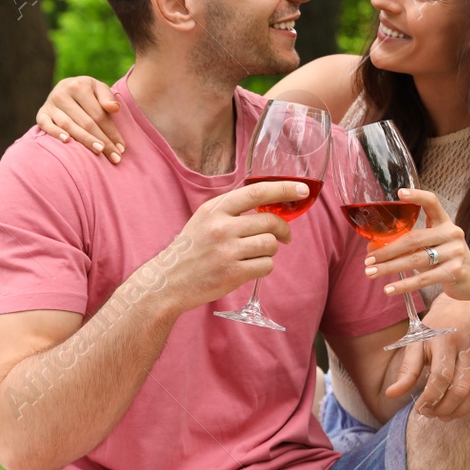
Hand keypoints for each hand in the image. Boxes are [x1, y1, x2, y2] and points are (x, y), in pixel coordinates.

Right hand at [35, 76, 124, 163]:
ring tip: (99, 151)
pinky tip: (67, 141)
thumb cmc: (87, 93)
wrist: (65, 88)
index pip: (99, 114)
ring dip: (85, 140)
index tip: (122, 148)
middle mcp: (62, 93)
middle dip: (102, 141)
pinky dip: (55, 133)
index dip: (111, 132)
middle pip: (86, 122)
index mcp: (79, 85)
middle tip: (115, 157)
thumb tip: (115, 108)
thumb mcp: (99, 89)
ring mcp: (50, 104)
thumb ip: (107, 98)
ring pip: (69, 125)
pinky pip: (45, 125)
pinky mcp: (41, 113)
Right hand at [148, 180, 305, 312]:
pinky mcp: (232, 273)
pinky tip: (249, 268)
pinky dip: (263, 267)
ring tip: (255, 255)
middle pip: (270, 221)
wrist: (168, 281)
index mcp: (215, 209)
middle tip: (284, 237)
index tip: (301, 189)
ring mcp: (227, 251)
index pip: (256, 192)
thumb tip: (269, 205)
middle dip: (283, 230)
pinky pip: (266, 266)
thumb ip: (231, 210)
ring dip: (270, 251)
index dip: (283, 188)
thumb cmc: (190, 250)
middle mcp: (221, 227)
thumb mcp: (203, 220)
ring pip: (270, 245)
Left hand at [365, 188, 469, 302]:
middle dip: (387, 250)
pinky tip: (388, 289)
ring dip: (389, 267)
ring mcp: (455, 253)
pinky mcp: (454, 272)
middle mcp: (451, 234)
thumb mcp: (435, 244)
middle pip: (413, 239)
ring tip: (371, 273)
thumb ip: (413, 242)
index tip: (399, 193)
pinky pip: (423, 279)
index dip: (417, 196)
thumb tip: (375, 248)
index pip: (432, 203)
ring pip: (415, 260)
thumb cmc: (447, 258)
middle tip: (368, 258)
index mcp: (445, 222)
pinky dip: (403, 285)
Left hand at [384, 298, 469, 418]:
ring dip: (462, 411)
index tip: (421, 409)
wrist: (465, 304)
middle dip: (444, 409)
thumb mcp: (417, 343)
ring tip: (447, 413)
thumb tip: (391, 394)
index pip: (441, 378)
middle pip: (460, 389)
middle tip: (433, 414)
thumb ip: (407, 370)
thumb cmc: (436, 327)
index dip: (430, 399)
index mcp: (445, 339)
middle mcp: (469, 344)